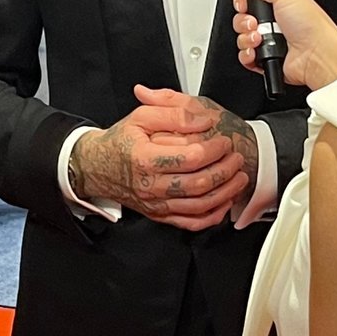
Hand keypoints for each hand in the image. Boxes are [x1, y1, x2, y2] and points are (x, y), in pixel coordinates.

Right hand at [71, 90, 249, 231]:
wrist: (98, 167)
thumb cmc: (121, 142)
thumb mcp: (141, 116)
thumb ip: (173, 112)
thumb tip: (201, 120)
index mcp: (145, 158)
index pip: (189, 157)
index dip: (213, 149)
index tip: (223, 141)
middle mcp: (151, 185)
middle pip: (198, 184)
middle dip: (225, 170)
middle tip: (236, 158)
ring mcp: (156, 204)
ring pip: (199, 206)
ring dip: (226, 192)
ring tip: (238, 177)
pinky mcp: (161, 216)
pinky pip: (192, 223)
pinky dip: (213, 215)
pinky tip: (224, 202)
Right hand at [223, 0, 336, 90]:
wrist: (318, 54)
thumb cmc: (311, 24)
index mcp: (277, 3)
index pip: (247, 0)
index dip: (242, 2)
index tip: (245, 4)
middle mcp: (272, 23)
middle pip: (241, 19)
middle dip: (243, 21)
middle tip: (256, 23)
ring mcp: (269, 42)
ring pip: (241, 39)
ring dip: (246, 38)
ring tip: (261, 38)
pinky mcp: (266, 60)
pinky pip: (245, 57)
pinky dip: (247, 55)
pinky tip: (258, 51)